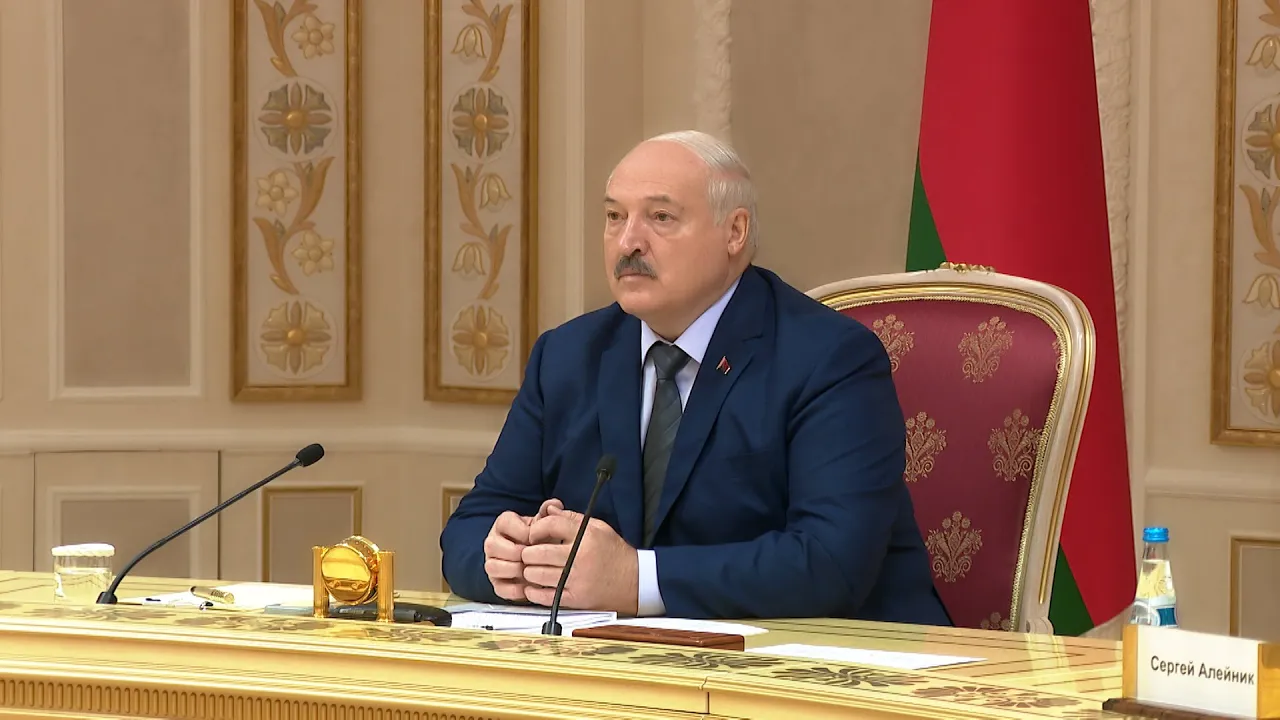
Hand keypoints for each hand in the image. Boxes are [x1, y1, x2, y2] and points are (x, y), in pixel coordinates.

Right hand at [482, 499, 564, 601]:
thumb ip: (547, 513)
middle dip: (515, 552)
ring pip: (491, 567)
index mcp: (504, 523)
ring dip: (512, 570)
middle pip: (492, 545)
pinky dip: (514, 590)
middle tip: (532, 557)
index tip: (536, 538)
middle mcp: (493, 542)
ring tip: (529, 571)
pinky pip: (499, 588)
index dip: (523, 532)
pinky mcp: (497, 582)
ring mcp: (492, 562)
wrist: (537, 559)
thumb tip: (554, 504)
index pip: (505, 523)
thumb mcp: (543, 524)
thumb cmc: (539, 539)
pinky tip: (528, 588)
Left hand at [521, 507, 637, 613]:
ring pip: (538, 574)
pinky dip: (534, 592)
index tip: (533, 534)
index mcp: (586, 536)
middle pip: (539, 552)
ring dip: (529, 571)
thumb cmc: (615, 553)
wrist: (636, 581)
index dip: (536, 529)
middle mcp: (580, 557)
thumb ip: (572, 518)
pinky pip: (546, 596)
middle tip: (527, 553)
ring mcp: (577, 579)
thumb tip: (549, 510)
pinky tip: (533, 587)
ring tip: (531, 569)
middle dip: (528, 552)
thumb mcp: (599, 528)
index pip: (550, 525)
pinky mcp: (576, 599)